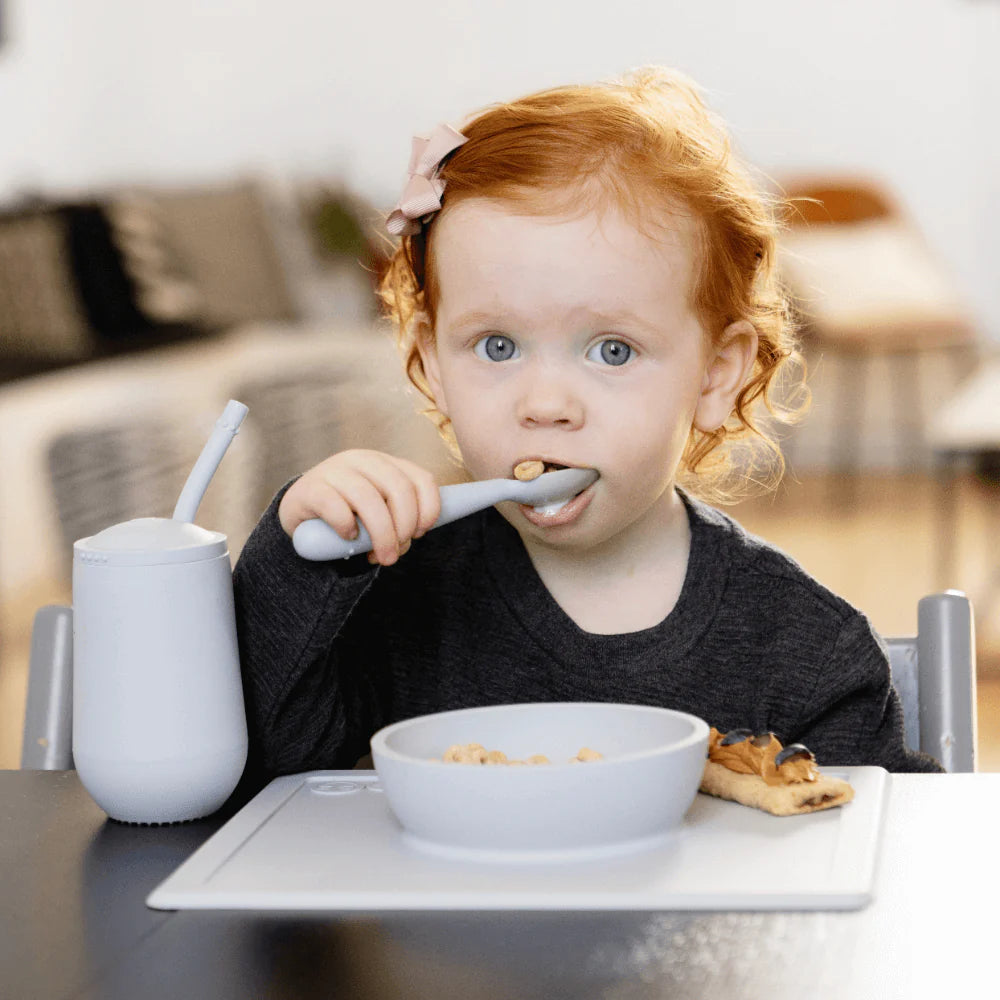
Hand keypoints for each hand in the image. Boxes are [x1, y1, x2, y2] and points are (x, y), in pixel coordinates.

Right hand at [278, 450, 441, 565]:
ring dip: (381, 535)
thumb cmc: (349, 514)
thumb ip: (399, 519)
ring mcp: (335, 470)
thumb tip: (411, 537)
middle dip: (403, 528)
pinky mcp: (311, 488)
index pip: (422, 480)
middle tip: (395, 554)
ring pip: (369, 499)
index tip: (420, 534)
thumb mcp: (379, 511)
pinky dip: (347, 527)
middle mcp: (363, 460)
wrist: (300, 512)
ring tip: (379, 558)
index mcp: (386, 463)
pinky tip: (348, 537)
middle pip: (399, 489)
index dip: (428, 510)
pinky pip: (336, 507)